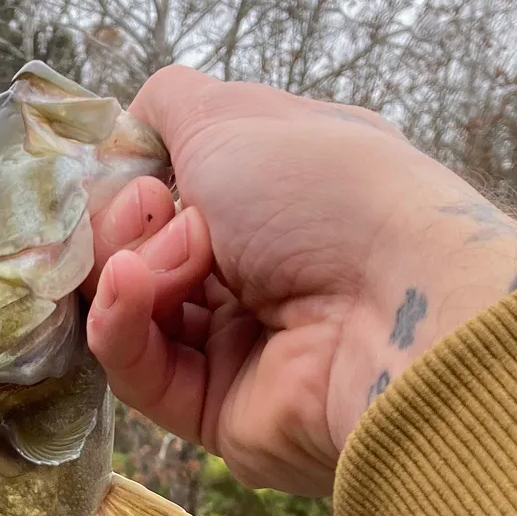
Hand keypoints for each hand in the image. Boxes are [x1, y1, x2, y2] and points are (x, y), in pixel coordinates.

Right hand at [86, 67, 516, 496]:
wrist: (395, 310)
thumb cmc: (326, 195)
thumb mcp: (234, 116)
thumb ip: (170, 106)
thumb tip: (128, 122)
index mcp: (274, 192)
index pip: (171, 186)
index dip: (134, 176)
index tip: (129, 165)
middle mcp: (258, 265)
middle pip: (139, 247)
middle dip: (130, 225)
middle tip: (156, 212)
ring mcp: (237, 340)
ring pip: (131, 307)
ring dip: (127, 271)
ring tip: (154, 264)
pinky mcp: (214, 409)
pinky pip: (140, 370)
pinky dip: (122, 325)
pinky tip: (132, 292)